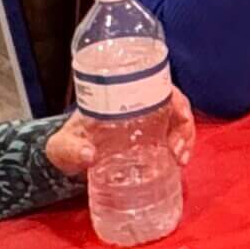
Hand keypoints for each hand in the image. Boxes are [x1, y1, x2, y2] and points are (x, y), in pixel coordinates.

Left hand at [47, 87, 198, 173]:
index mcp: (120, 96)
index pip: (155, 85)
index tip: (180, 118)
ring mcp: (147, 121)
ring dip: (186, 137)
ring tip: (181, 160)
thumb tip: (88, 155)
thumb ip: (68, 150)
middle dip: (184, 124)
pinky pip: (173, 138)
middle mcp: (138, 104)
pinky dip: (181, 148)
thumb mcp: (63, 147)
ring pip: (178, 120)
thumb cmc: (67, 144)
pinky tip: (179, 163)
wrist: (69, 158)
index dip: (174, 98)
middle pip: (173, 103)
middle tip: (178, 151)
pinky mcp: (151, 139)